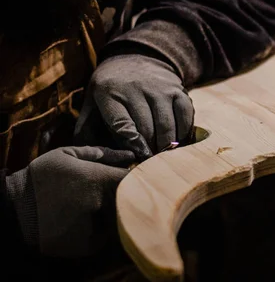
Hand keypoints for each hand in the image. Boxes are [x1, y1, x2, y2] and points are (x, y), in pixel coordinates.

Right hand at [5, 146, 135, 257]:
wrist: (14, 207)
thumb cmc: (42, 176)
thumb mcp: (67, 155)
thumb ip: (100, 153)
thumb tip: (129, 155)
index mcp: (98, 180)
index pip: (132, 180)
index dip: (135, 179)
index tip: (131, 178)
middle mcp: (99, 204)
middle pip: (127, 202)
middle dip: (124, 198)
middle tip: (108, 195)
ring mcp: (92, 226)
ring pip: (116, 221)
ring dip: (112, 215)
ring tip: (93, 208)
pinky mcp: (83, 246)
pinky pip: (102, 239)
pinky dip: (99, 232)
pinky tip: (85, 222)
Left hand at [74, 54, 194, 159]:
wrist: (133, 58)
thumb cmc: (110, 90)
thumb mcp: (91, 103)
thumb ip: (86, 130)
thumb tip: (90, 157)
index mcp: (110, 93)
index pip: (123, 125)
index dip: (131, 146)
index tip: (136, 158)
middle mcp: (136, 88)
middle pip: (147, 128)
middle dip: (149, 150)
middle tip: (149, 162)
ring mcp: (159, 87)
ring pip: (167, 124)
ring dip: (166, 144)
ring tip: (162, 154)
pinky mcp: (177, 88)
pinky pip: (185, 115)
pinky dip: (183, 132)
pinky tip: (176, 140)